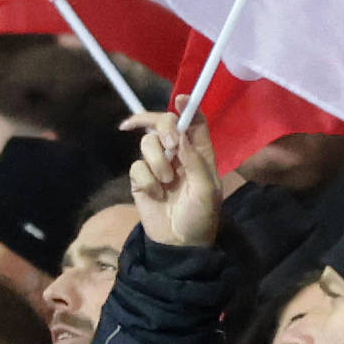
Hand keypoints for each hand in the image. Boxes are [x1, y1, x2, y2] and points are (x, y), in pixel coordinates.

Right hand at [126, 110, 222, 249]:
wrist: (179, 244)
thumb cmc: (200, 217)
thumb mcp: (206, 190)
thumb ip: (195, 160)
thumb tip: (180, 134)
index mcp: (200, 153)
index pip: (194, 122)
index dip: (187, 107)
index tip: (180, 99)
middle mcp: (178, 153)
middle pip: (165, 123)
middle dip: (163, 128)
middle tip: (169, 145)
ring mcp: (158, 164)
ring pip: (147, 142)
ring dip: (157, 161)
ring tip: (166, 183)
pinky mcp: (141, 178)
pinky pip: (136, 165)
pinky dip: (145, 179)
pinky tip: (155, 194)